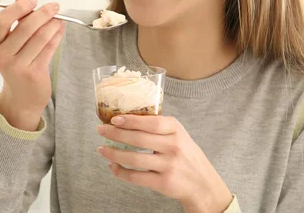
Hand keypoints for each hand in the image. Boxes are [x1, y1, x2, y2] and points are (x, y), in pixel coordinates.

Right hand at [0, 0, 64, 129]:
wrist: (22, 97)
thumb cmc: (18, 64)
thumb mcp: (13, 42)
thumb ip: (18, 19)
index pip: (1, 21)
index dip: (18, 8)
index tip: (32, 0)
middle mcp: (2, 55)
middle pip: (24, 28)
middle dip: (42, 13)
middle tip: (55, 6)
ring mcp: (17, 66)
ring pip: (40, 38)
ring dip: (53, 24)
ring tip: (60, 18)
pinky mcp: (33, 74)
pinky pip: (48, 49)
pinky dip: (56, 37)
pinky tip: (60, 30)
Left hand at [97, 115, 232, 212]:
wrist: (202, 183)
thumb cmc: (186, 155)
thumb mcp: (179, 135)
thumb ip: (159, 127)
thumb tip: (127, 119)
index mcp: (176, 130)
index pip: (151, 122)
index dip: (131, 120)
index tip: (114, 119)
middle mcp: (173, 147)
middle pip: (138, 139)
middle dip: (115, 133)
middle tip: (101, 130)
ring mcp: (168, 166)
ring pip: (134, 159)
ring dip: (113, 153)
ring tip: (102, 149)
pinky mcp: (163, 183)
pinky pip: (136, 177)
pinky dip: (121, 171)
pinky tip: (113, 166)